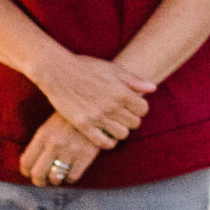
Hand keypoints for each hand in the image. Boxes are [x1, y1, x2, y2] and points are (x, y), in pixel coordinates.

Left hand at [20, 112, 103, 185]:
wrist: (94, 111)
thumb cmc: (68, 120)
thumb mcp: (49, 126)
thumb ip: (39, 144)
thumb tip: (30, 165)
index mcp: (42, 135)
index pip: (26, 162)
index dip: (26, 172)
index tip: (29, 173)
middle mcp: (54, 144)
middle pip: (38, 174)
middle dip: (39, 181)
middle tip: (43, 181)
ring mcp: (70, 151)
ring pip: (55, 179)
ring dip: (56, 180)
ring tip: (58, 175)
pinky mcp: (85, 156)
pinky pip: (72, 177)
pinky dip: (70, 178)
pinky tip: (71, 171)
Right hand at [32, 49, 154, 144]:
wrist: (57, 71)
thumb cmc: (84, 67)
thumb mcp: (111, 68)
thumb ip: (133, 80)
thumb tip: (152, 87)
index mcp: (121, 91)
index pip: (144, 109)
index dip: (139, 108)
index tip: (131, 105)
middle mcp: (112, 106)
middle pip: (135, 123)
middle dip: (130, 119)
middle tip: (121, 115)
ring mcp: (98, 117)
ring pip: (122, 134)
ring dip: (120, 130)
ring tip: (112, 124)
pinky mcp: (84, 125)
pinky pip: (104, 143)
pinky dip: (108, 142)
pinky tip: (104, 134)